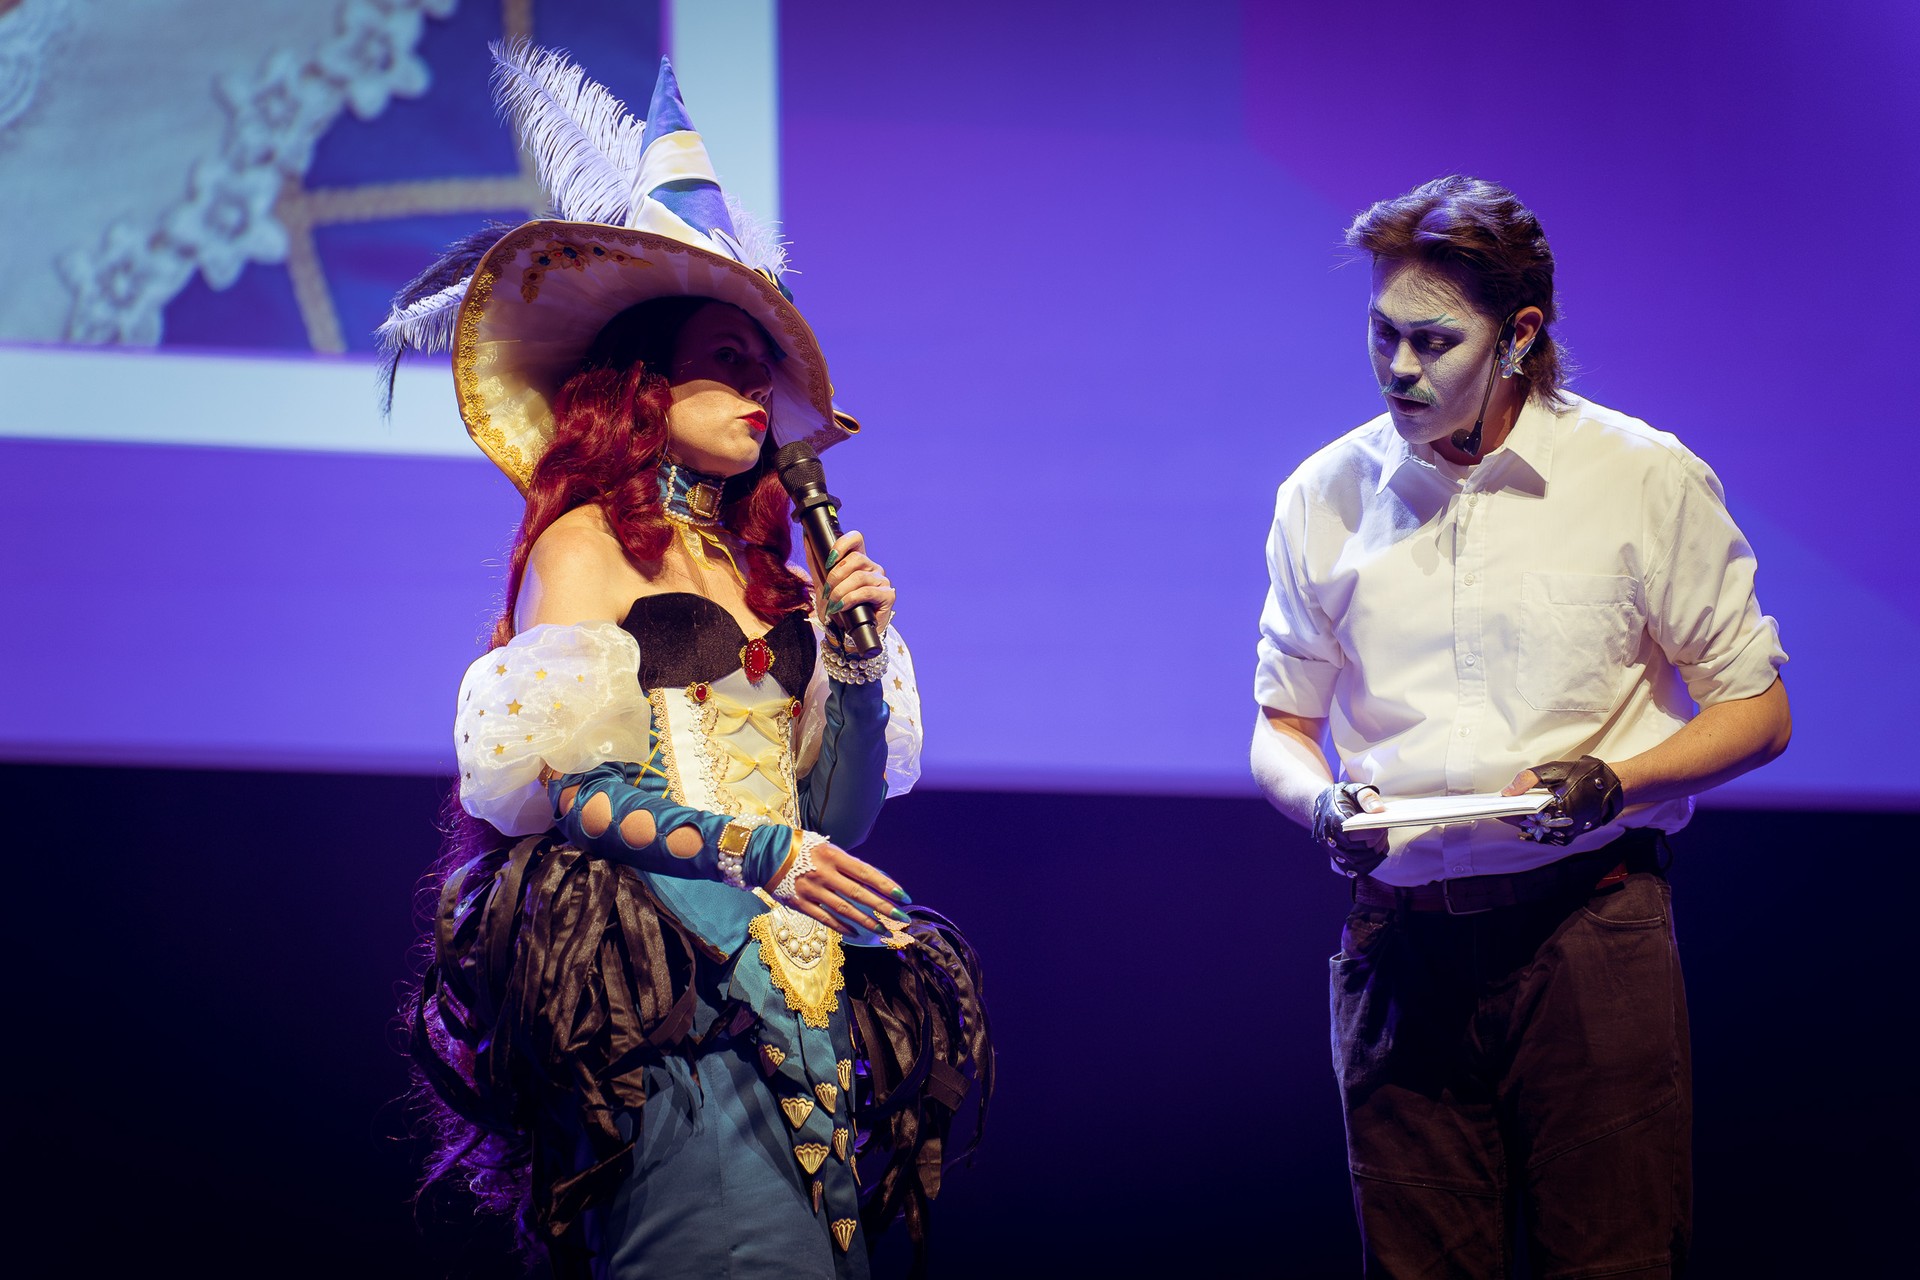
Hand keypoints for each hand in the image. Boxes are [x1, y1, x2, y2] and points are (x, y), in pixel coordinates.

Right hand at [780, 839, 911, 936]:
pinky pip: (825, 918)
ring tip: (883, 931)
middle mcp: (824, 874)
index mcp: (833, 856)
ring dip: (867, 922)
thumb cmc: (800, 847)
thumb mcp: (824, 847)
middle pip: (859, 894)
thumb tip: (870, 879)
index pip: (867, 873)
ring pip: (845, 909)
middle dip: (883, 908)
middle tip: (902, 918)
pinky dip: (841, 926)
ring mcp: (812, 890)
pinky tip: (855, 932)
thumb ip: (844, 863)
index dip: (887, 885)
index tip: (903, 896)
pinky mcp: (800, 903)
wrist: (764, 852)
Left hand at [817, 529, 894, 635]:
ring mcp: (882, 581)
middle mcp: (873, 568)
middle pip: (856, 558)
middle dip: (835, 576)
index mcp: (859, 561)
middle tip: (827, 592)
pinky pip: (867, 591)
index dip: (842, 545)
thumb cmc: (838, 609)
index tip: (828, 561)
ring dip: (840, 591)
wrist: (847, 636)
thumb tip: (807, 538)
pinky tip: (843, 607)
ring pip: (859, 576)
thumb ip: (815, 562)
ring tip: (834, 604)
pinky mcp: (888, 596)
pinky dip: (850, 599)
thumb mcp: (822, 584)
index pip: (856, 539)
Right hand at [1311, 782, 1388, 875]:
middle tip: (1384, 831)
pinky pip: (1355, 869)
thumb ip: (1367, 796)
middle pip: (1357, 850)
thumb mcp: (1353, 788)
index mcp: (1333, 820)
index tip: (1382, 825)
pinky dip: (1369, 863)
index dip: (1372, 833)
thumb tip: (1379, 810)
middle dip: (1375, 843)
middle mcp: (1330, 839)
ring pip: (1357, 862)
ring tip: (1381, 839)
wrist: (1322, 806)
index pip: (1354, 834)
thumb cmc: (1341, 797)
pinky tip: (1376, 852)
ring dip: (1374, 854)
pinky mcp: (1337, 859)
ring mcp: (1332, 851)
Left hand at [1501, 756, 1623, 844]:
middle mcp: (1561, 826)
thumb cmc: (1584, 775)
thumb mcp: (1555, 769)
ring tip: (1510, 810)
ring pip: (1535, 832)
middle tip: (1498, 808)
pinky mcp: (1569, 836)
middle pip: (1526, 825)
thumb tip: (1507, 791)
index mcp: (1556, 809)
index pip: (1521, 814)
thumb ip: (1529, 779)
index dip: (1505, 811)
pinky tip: (1526, 816)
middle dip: (1512, 816)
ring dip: (1522, 822)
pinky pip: (1545, 835)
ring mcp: (1566, 833)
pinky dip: (1535, 827)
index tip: (1492, 807)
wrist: (1613, 786)